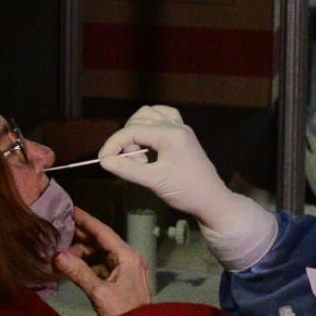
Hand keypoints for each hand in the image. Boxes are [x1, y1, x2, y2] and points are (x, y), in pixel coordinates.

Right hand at [53, 206, 155, 315]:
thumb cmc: (122, 312)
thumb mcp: (99, 293)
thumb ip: (79, 273)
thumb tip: (57, 255)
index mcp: (127, 256)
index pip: (104, 232)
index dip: (86, 220)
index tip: (70, 210)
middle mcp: (129, 257)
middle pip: (102, 241)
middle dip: (81, 235)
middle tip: (60, 228)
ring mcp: (126, 268)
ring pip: (101, 252)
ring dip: (83, 251)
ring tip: (63, 250)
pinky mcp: (122, 278)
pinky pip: (103, 264)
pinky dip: (89, 262)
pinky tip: (73, 264)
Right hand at [93, 105, 280, 267]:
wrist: (212, 200)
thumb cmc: (185, 191)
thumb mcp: (154, 181)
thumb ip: (128, 169)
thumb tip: (105, 161)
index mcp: (170, 134)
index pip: (132, 131)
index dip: (114, 144)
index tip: (103, 160)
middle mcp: (175, 126)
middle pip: (138, 120)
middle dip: (126, 139)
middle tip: (129, 163)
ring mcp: (181, 128)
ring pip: (149, 114)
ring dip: (136, 129)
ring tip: (139, 154)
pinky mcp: (183, 134)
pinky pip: (163, 117)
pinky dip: (150, 124)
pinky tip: (147, 139)